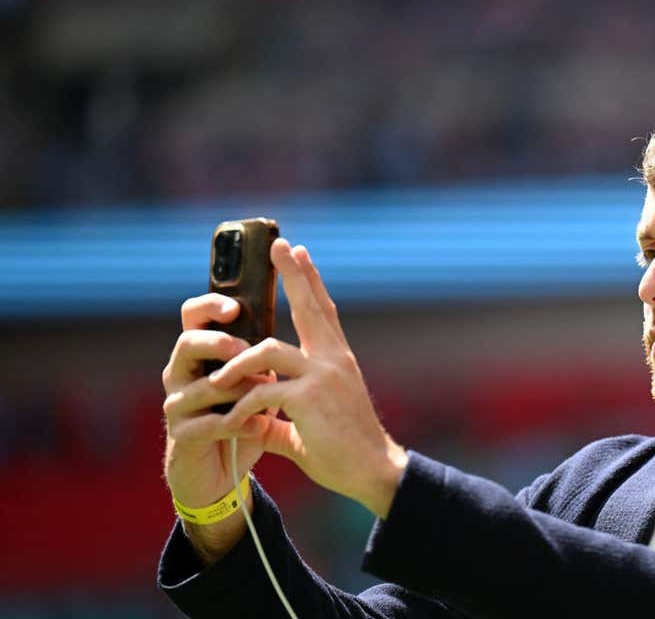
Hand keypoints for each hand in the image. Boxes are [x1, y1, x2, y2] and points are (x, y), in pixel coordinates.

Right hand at [162, 293, 278, 512]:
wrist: (222, 472)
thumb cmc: (244, 417)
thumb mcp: (257, 382)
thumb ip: (264, 355)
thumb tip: (295, 320)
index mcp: (201, 353)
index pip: (194, 316)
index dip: (210, 306)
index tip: (236, 307)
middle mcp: (182, 373)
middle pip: (187, 343)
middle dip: (218, 343)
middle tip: (243, 349)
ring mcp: (177, 404)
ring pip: (202, 386)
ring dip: (237, 390)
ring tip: (265, 394)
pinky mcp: (181, 435)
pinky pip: (207, 424)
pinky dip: (238, 424)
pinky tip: (260, 426)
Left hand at [209, 239, 407, 518]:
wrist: (374, 472)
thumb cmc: (345, 451)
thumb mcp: (306, 426)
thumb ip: (278, 416)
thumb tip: (251, 418)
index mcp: (337, 361)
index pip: (323, 312)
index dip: (311, 282)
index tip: (300, 253)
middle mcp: (334, 360)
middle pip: (311, 308)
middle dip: (293, 275)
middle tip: (279, 246)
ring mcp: (323, 376)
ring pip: (270, 350)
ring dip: (237, 363)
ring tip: (216, 378)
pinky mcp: (310, 399)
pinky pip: (263, 392)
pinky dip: (242, 406)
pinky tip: (230, 421)